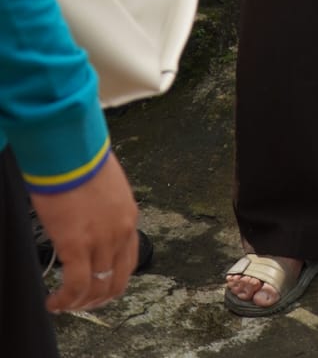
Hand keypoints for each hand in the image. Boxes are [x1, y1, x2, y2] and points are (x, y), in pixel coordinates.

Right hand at [33, 153, 138, 312]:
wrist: (71, 149)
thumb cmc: (82, 159)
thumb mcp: (106, 187)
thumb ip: (104, 209)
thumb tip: (90, 221)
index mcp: (128, 217)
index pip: (128, 262)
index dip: (112, 281)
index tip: (97, 287)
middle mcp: (120, 232)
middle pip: (114, 282)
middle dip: (97, 298)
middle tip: (80, 303)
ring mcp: (100, 241)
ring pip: (95, 288)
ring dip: (78, 303)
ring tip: (62, 304)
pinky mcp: (76, 245)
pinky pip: (75, 286)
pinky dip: (64, 300)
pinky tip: (53, 302)